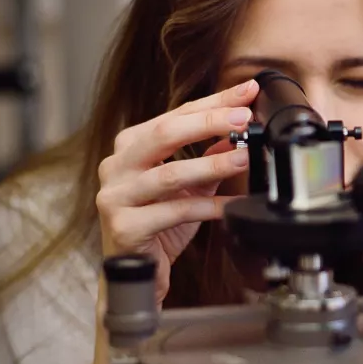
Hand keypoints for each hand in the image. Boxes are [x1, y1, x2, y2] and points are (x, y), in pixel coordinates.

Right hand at [96, 80, 258, 303]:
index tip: (246, 91)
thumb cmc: (158, 223)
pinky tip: (231, 206)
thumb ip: (210, 155)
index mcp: (130, 147)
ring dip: (213, 165)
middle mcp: (117, 166)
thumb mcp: (187, 183)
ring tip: (244, 158)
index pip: (175, 115)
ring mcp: (116, 196)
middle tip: (243, 118)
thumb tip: (242, 127)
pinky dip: (209, 208)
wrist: (136, 272)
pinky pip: (174, 212)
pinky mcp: (125, 227)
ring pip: (170, 174)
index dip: (213, 102)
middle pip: (164, 134)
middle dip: (208, 123)